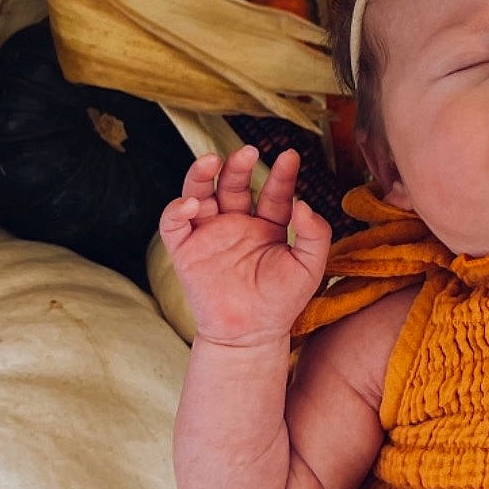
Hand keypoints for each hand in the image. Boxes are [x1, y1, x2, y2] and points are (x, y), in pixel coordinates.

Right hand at [158, 145, 333, 346]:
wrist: (250, 336)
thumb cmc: (282, 303)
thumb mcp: (310, 267)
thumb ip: (314, 234)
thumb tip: (303, 203)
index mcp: (268, 225)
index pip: (273, 192)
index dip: (281, 174)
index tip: (291, 157)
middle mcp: (237, 223)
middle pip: (233, 184)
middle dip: (239, 165)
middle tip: (248, 151)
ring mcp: (209, 234)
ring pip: (200, 193)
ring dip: (202, 174)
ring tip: (211, 160)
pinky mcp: (185, 251)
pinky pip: (174, 224)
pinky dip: (176, 210)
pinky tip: (192, 204)